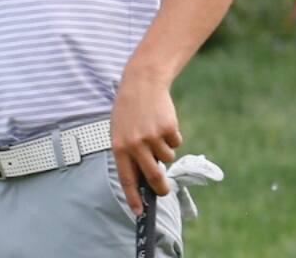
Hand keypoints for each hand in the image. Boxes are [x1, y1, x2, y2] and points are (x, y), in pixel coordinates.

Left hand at [109, 72, 181, 214]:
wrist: (142, 83)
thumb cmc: (129, 110)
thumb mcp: (120, 131)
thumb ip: (128, 153)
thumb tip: (142, 178)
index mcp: (119, 146)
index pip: (127, 179)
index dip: (133, 198)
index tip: (139, 212)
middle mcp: (135, 144)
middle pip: (153, 178)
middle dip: (161, 188)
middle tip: (164, 190)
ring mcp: (152, 137)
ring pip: (167, 159)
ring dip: (165, 151)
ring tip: (155, 132)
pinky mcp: (168, 130)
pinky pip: (176, 144)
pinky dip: (172, 137)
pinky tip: (163, 122)